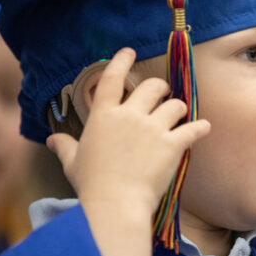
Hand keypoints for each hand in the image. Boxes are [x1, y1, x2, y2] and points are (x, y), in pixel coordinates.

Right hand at [47, 48, 210, 218]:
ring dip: (179, 108)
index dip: (121, 61)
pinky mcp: (172, 144)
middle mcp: (129, 116)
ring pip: (175, 104)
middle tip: (163, 94)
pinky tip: (204, 128)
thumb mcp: (73, 162)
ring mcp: (153, 128)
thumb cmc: (91, 184)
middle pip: (152, 86)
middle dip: (160, 88)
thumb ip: (65, 146)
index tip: (129, 51)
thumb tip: (51, 139)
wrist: (115, 204)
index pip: (111, 79)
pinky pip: (193, 128)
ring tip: (179, 116)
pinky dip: (201, 127)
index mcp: (103, 116)